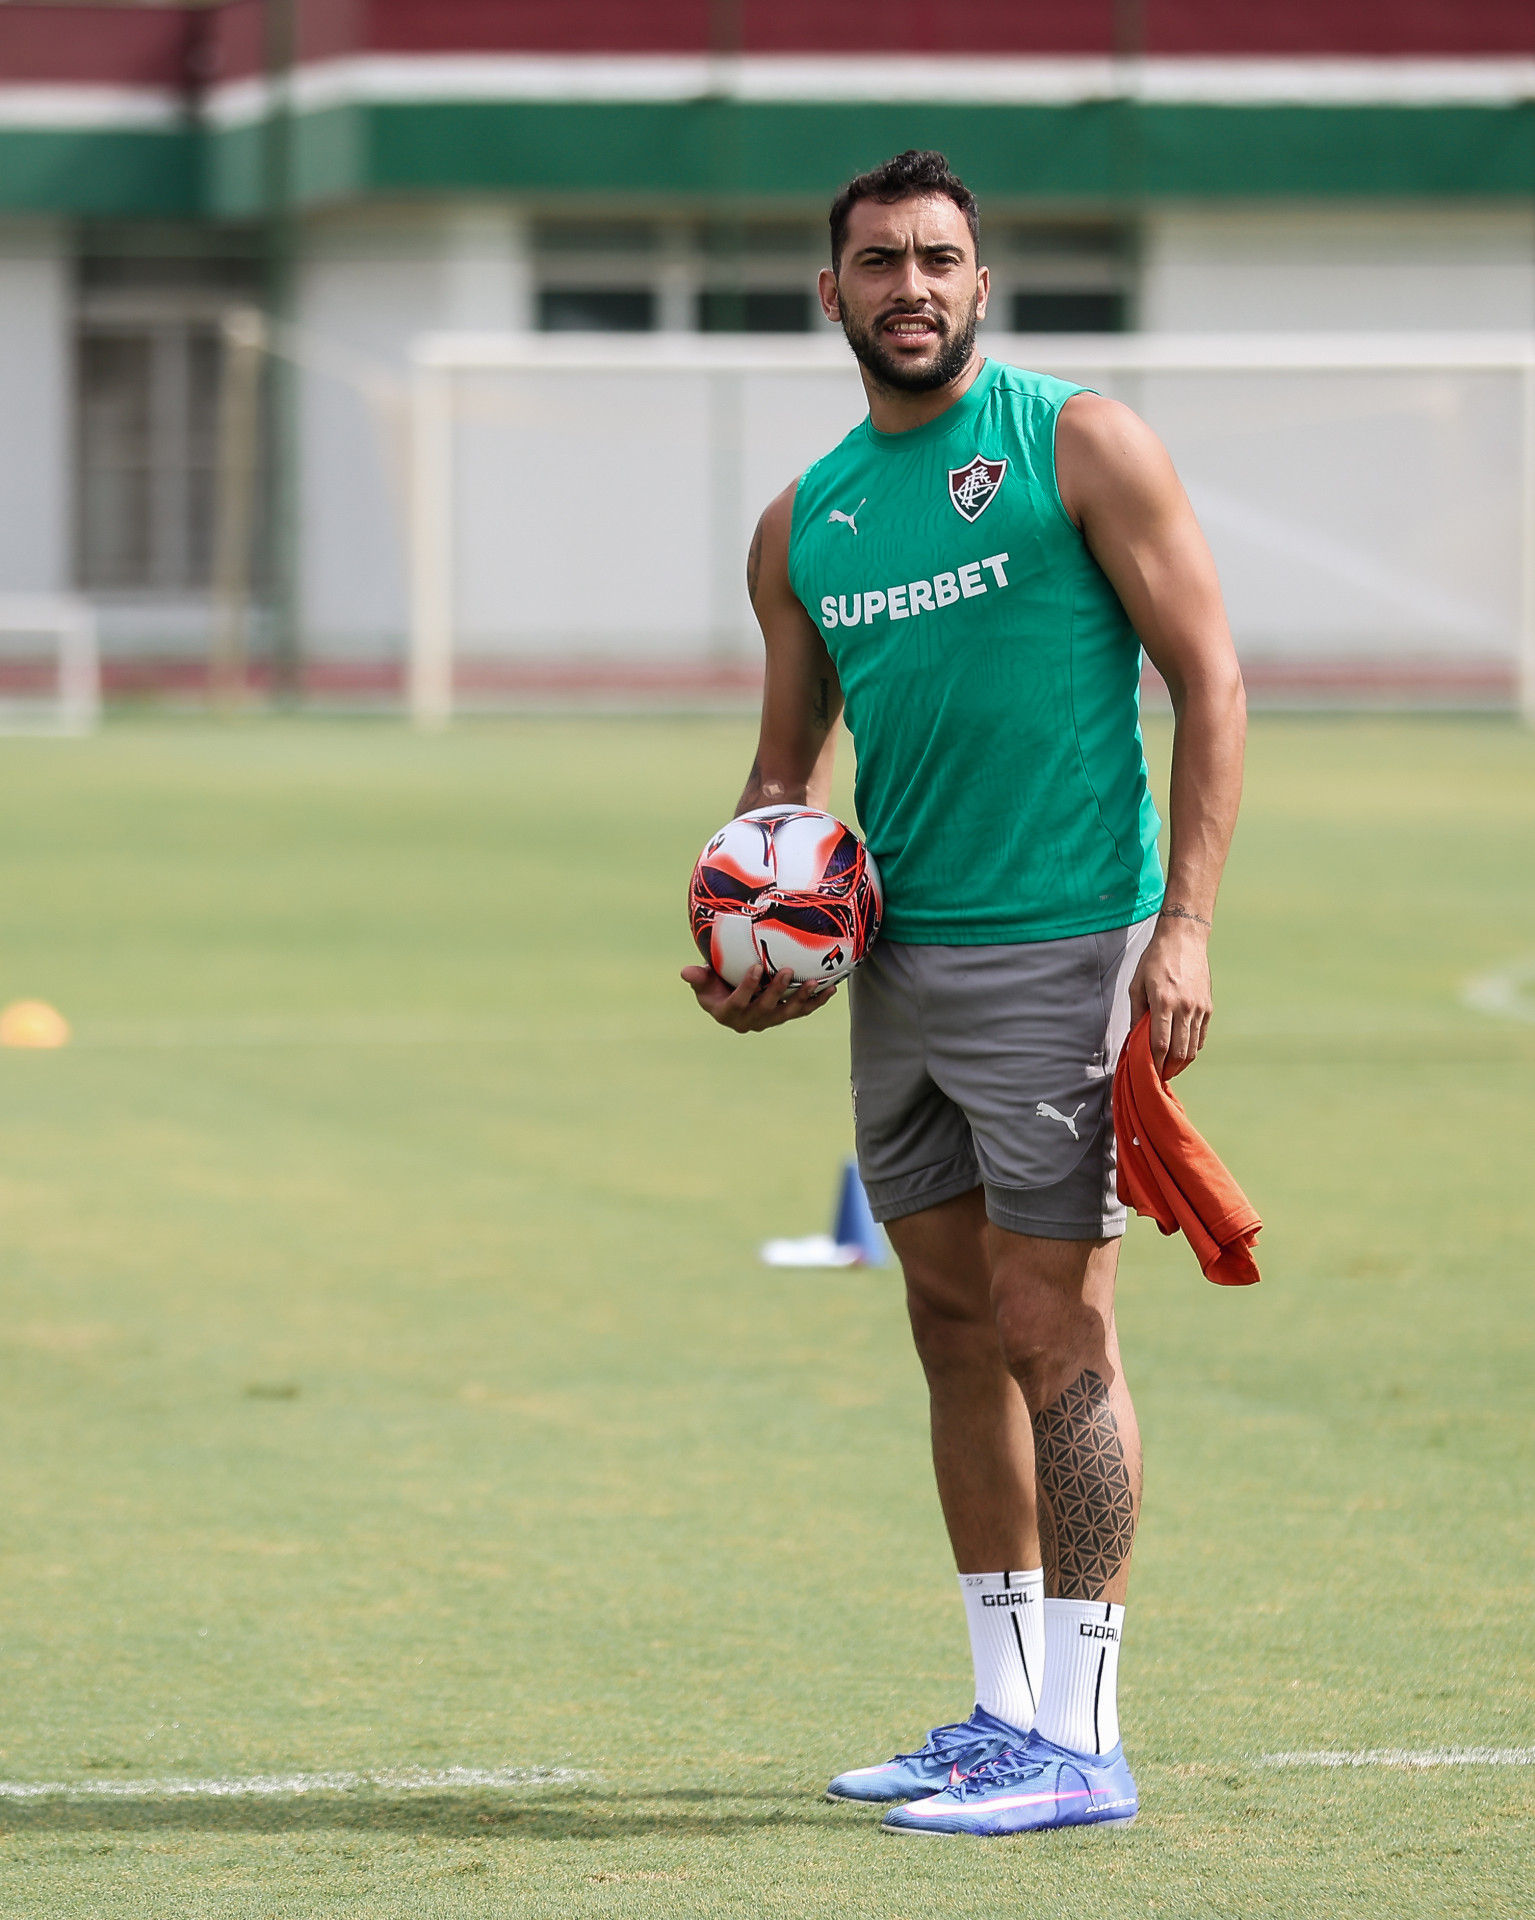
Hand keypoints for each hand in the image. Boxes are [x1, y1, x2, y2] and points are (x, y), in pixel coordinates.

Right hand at [680, 961, 837, 1032]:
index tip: (754, 968)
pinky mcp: (784, 1015)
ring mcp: (769, 1020)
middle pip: (765, 1009)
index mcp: (728, 1014)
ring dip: (802, 999)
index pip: (738, 1002)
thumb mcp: (703, 982)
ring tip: (813, 983)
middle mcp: (749, 1021)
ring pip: (787, 1012)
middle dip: (777, 991)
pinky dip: (816, 1001)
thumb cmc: (714, 984)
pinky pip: (802, 1010)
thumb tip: (685, 971)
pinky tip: (830, 989)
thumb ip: (698, 978)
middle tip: (786, 971)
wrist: (730, 995)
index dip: (747, 988)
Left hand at [1128, 916, 1211, 1078]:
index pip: (1160, 1044)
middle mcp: (1184, 1007)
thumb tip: (1134, 1039)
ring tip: (1170, 1067)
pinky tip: (1182, 1051)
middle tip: (1159, 1075)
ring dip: (1181, 1062)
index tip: (1148, 1073)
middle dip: (1169, 1069)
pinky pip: (1202, 1036)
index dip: (1154, 1063)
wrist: (1184, 939)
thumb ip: (1137, 1014)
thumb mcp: (1137, 984)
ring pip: (1193, 1047)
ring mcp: (1199, 1008)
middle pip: (1179, 1051)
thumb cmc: (1155, 960)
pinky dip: (1192, 1048)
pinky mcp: (1208, 1006)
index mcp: (1163, 1002)